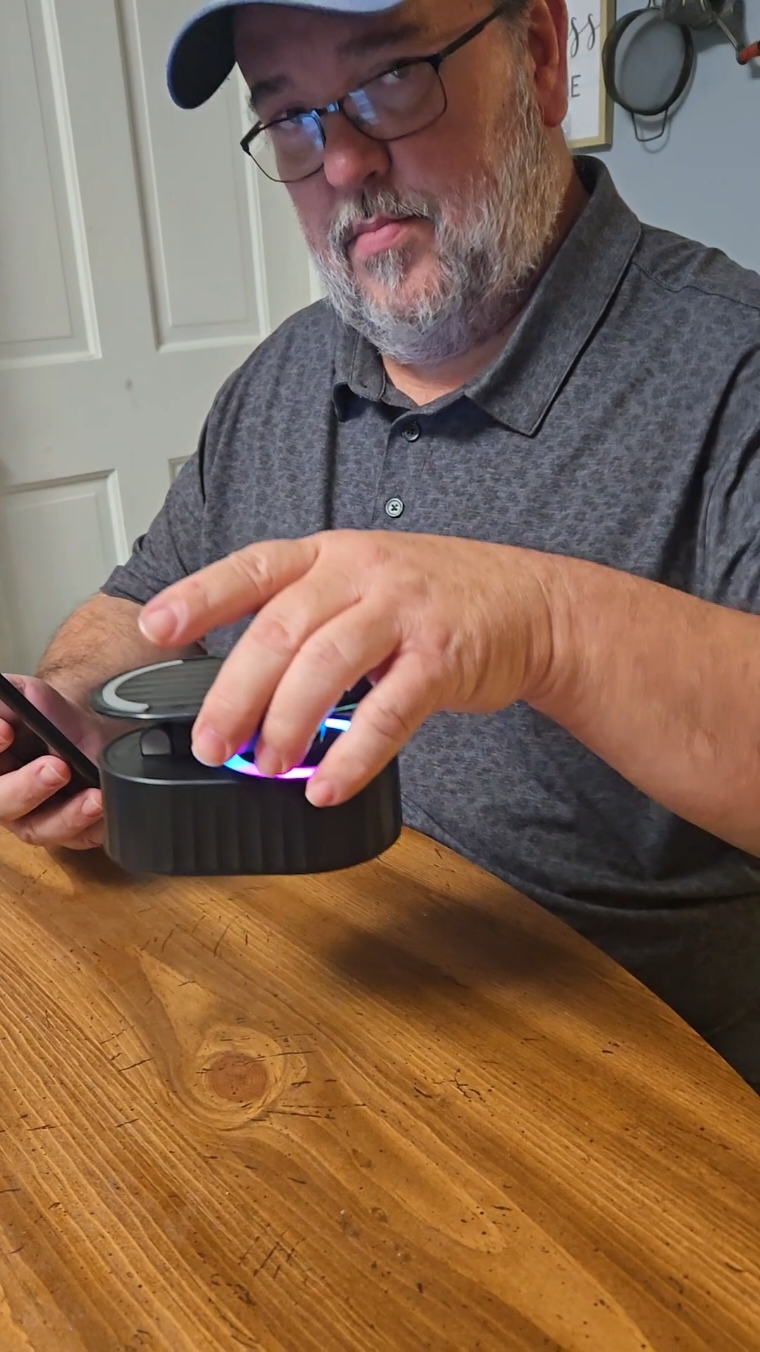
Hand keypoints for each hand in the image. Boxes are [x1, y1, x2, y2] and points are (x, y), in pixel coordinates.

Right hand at [0, 677, 105, 850]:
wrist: (87, 730)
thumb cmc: (48, 716)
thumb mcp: (25, 695)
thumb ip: (7, 699)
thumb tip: (1, 713)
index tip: (7, 732)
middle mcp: (4, 796)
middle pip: (1, 804)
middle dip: (26, 788)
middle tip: (57, 767)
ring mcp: (33, 818)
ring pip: (38, 830)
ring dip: (66, 816)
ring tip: (93, 797)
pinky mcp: (66, 832)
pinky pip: (77, 838)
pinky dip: (93, 826)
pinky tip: (105, 808)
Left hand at [138, 531, 554, 806]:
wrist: (530, 603)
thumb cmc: (433, 598)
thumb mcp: (362, 582)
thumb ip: (305, 622)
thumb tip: (239, 692)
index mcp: (331, 554)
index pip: (253, 567)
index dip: (200, 596)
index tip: (156, 627)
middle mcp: (362, 573)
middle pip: (281, 628)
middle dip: (236, 692)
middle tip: (213, 743)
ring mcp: (404, 612)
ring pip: (326, 664)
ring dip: (288, 722)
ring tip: (266, 765)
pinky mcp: (442, 659)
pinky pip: (388, 712)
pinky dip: (352, 755)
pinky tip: (327, 784)